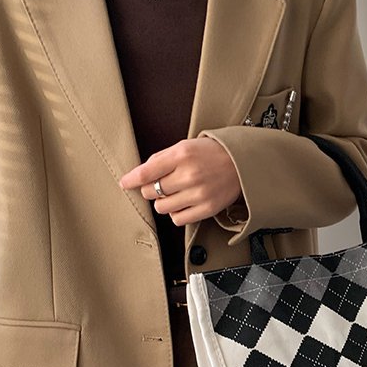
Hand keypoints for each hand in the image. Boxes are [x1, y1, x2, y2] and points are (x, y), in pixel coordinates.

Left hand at [119, 137, 241, 226]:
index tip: (124, 183)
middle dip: (150, 190)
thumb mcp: (185, 146)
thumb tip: (139, 175)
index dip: (131, 180)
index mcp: (181, 155)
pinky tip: (183, 204)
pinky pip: (178, 219)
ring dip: (163, 202)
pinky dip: (176, 214)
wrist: (241, 163)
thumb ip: (162, 159)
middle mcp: (189, 175)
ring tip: (174, 194)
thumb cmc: (211, 154)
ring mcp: (198, 193)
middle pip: (151, 192)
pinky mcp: (207, 208)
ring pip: (162, 208)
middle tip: (160, 185)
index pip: (146, 172)